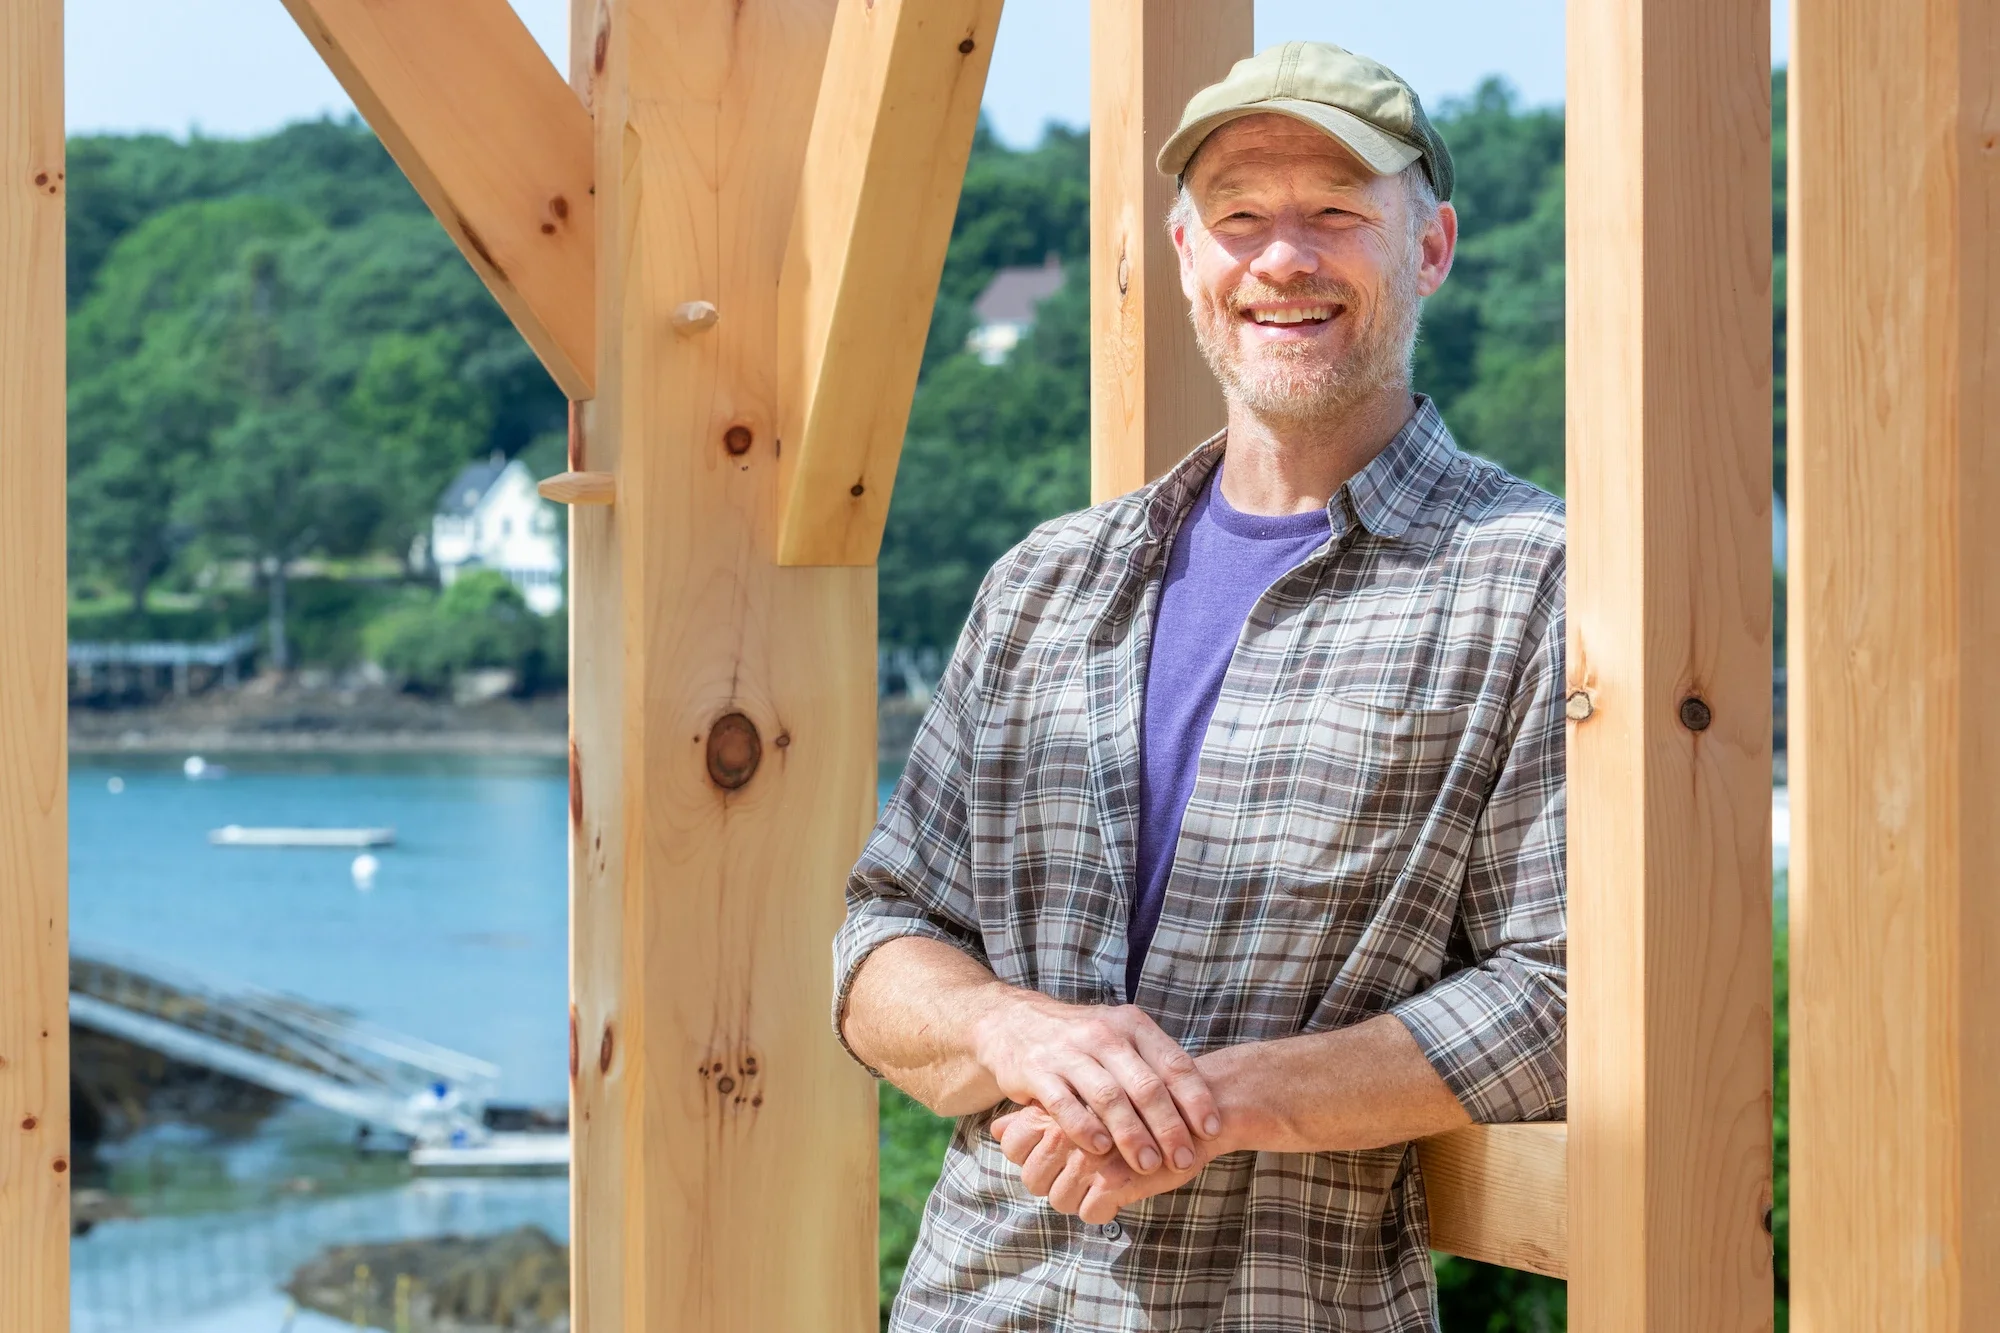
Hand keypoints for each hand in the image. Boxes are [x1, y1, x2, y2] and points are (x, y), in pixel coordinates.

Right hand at [970, 992, 1220, 1176]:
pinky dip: (1084, 1129)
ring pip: (1108, 1097)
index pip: (1173, 1062)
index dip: (1195, 1098)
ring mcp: (1068, 1051)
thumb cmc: (1082, 1040)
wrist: (1014, 1020)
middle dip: (1168, 1126)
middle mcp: (1103, 1034)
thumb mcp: (1121, 1037)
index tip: (1212, 1129)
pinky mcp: (1037, 1070)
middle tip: (1184, 1158)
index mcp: (1131, 1024)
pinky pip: (1065, 1104)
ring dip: (1131, 1134)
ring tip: (1148, 1165)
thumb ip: (1155, 1065)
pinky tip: (1100, 1150)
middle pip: (1145, 1085)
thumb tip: (1202, 1105)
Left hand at [991, 1103, 1221, 1222]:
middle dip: (1053, 1184)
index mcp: (1057, 1103)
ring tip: (1105, 1182)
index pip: (1013, 1145)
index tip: (1058, 1157)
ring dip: (1080, 1198)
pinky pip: (1090, 1212)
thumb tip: (996, 1130)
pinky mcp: (1116, 1178)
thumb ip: (1036, 1115)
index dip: (1029, 1159)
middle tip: (1084, 1175)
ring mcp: (1090, 1154)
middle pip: (1032, 1179)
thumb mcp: (1084, 1100)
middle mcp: (1067, 1127)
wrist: (1200, 1104)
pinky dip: (1104, 1208)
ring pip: (1059, 1200)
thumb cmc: (1138, 1103)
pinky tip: (1122, 1189)